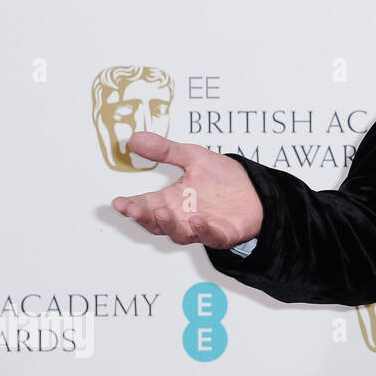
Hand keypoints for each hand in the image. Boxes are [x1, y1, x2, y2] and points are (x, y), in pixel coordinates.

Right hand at [110, 132, 262, 248]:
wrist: (257, 188)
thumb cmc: (224, 177)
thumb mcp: (193, 157)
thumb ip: (165, 150)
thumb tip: (134, 139)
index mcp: (171, 200)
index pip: (145, 205)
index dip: (131, 205)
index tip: (118, 202)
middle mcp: (182, 216)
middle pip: (157, 222)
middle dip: (143, 216)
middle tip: (132, 209)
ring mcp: (201, 227)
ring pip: (179, 233)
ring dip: (169, 225)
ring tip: (163, 212)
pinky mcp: (223, 233)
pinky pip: (211, 237)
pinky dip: (203, 231)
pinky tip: (197, 221)